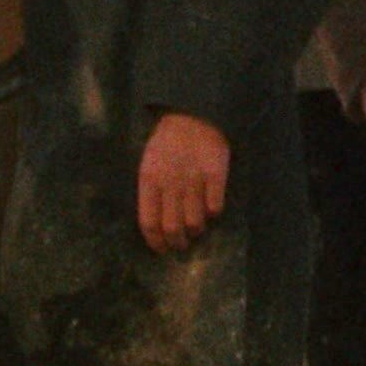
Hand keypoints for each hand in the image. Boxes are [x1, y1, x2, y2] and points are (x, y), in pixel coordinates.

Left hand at [138, 111, 232, 253]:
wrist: (192, 116)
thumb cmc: (167, 144)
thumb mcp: (149, 164)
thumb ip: (151, 193)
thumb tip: (156, 226)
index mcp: (149, 180)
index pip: (149, 222)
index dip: (155, 242)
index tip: (162, 250)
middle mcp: (170, 183)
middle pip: (172, 227)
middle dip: (177, 243)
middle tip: (182, 245)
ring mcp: (194, 179)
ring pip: (195, 222)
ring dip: (196, 230)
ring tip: (197, 228)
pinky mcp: (215, 174)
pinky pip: (215, 206)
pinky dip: (213, 213)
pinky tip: (212, 209)